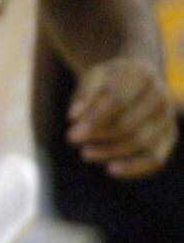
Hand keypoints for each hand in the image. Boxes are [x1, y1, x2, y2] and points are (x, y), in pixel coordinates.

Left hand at [67, 56, 177, 176]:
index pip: (118, 101)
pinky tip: (111, 169)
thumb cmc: (109, 79)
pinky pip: (155, 159)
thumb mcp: (93, 78)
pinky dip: (134, 167)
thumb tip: (74, 119)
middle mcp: (161, 94)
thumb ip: (85, 96)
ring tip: (85, 153)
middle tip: (73, 140)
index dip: (94, 120)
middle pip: (129, 124)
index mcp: (142, 73)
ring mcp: (168, 116)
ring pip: (141, 143)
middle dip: (99, 136)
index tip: (72, 136)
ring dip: (111, 152)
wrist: (136, 79)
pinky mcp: (169, 136)